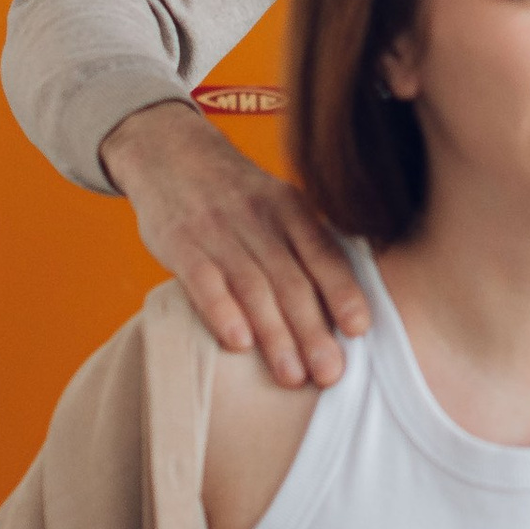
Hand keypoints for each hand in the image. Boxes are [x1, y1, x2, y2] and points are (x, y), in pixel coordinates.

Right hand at [103, 99, 369, 388]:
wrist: (170, 152)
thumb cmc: (236, 196)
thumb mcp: (278, 203)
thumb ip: (306, 246)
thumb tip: (347, 307)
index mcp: (290, 208)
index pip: (323, 253)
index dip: (342, 291)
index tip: (359, 330)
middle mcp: (258, 218)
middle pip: (291, 279)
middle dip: (312, 330)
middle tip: (330, 373)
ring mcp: (217, 229)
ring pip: (252, 287)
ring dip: (275, 335)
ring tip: (292, 376)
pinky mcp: (179, 242)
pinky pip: (203, 280)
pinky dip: (222, 311)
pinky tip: (238, 344)